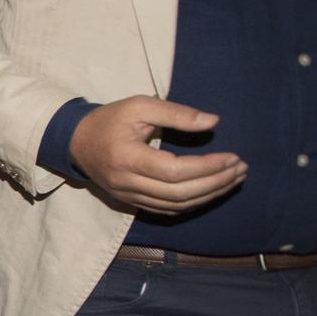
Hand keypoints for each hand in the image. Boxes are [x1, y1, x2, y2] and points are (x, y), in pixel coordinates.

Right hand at [68, 96, 244, 214]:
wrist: (76, 142)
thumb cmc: (109, 119)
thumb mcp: (140, 105)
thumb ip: (176, 113)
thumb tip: (213, 122)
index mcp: (127, 157)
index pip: (175, 171)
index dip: (208, 167)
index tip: (233, 157)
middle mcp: (126, 183)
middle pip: (179, 193)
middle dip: (216, 183)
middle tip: (240, 169)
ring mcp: (127, 196)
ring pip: (176, 206)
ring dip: (210, 195)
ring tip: (233, 179)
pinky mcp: (131, 202)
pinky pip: (167, 210)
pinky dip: (193, 203)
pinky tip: (211, 191)